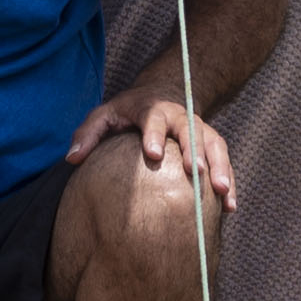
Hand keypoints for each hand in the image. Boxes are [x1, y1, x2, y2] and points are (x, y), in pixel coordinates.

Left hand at [65, 88, 239, 213]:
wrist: (163, 94)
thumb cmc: (127, 111)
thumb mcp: (104, 115)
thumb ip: (88, 134)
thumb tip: (71, 159)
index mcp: (153, 109)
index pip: (154, 118)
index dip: (155, 134)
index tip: (153, 153)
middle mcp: (181, 117)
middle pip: (191, 131)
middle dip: (194, 150)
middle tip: (196, 172)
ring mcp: (200, 130)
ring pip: (214, 146)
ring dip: (219, 167)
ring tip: (220, 191)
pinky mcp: (212, 145)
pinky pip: (224, 162)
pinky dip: (229, 181)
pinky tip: (229, 206)